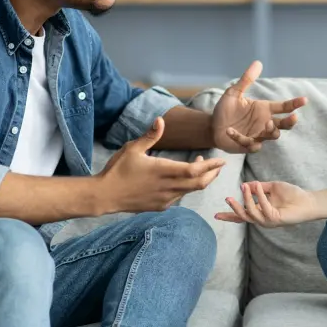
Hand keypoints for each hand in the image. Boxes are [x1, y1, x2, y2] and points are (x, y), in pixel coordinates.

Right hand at [95, 117, 225, 213]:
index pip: (195, 170)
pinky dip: (187, 188)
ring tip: (200, 168)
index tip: (221, 160)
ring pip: (190, 191)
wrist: (105, 196)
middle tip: (218, 166)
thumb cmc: (117, 170)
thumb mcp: (132, 148)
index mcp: (163, 171)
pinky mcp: (160, 206)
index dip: (211, 166)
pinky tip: (182, 181)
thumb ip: (150, 136)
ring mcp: (165, 199)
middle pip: (199, 183)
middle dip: (212, 174)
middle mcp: (168, 187)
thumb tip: (161, 120)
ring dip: (199, 180)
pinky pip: (179, 197)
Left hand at [211, 61, 306, 152]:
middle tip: (293, 118)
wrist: (213, 126)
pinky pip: (250, 144)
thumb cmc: (225, 109)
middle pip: (284, 125)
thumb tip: (258, 62)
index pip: (283, 107)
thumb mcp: (234, 93)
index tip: (304, 100)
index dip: (294, 104)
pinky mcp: (248, 145)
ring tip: (267, 124)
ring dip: (272, 131)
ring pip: (273, 135)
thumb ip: (246, 80)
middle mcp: (264, 123)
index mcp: (264, 109)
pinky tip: (231, 131)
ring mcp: (258, 135)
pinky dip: (241, 138)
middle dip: (290, 122)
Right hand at [215, 181, 314, 226]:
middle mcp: (262, 218)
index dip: (229, 215)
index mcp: (260, 211)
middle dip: (234, 208)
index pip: (242, 215)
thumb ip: (259, 187)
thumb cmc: (292, 194)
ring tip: (244, 187)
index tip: (216, 215)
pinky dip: (259, 195)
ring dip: (246, 199)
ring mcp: (269, 220)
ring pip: (251, 213)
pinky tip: (257, 185)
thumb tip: (245, 184)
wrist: (308, 200)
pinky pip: (263, 207)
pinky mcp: (276, 219)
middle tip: (228, 198)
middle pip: (243, 217)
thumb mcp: (272, 187)